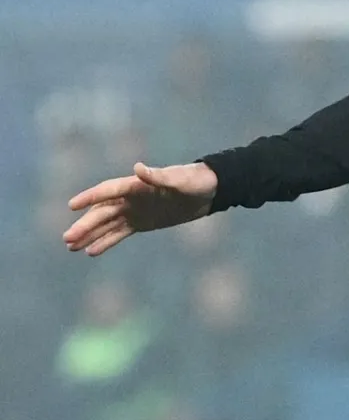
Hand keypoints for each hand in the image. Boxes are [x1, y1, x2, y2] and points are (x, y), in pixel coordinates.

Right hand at [63, 162, 218, 256]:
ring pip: (107, 224)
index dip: (90, 197)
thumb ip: (158, 177)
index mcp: (136, 185)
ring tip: (70, 246)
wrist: (209, 191)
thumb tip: (137, 168)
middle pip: (103, 212)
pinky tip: (90, 252)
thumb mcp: (179, 180)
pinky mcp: (142, 223)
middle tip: (67, 238)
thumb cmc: (194, 181)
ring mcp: (135, 211)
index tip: (71, 206)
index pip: (108, 190)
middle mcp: (131, 198)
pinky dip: (105, 242)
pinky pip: (119, 233)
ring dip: (89, 234)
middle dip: (85, 224)